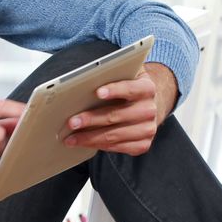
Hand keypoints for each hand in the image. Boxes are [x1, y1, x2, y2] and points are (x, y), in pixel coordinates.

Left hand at [63, 63, 177, 155]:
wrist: (147, 106)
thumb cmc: (129, 89)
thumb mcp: (126, 75)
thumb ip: (112, 74)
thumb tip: (85, 79)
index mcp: (147, 89)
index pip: (130, 89)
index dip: (114, 90)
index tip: (98, 92)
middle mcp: (150, 110)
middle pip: (116, 116)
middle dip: (91, 120)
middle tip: (72, 122)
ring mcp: (148, 129)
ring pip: (114, 135)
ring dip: (90, 137)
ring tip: (71, 137)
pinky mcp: (143, 144)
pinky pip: (117, 147)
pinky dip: (98, 146)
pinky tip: (85, 143)